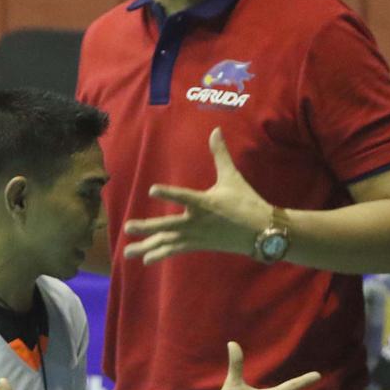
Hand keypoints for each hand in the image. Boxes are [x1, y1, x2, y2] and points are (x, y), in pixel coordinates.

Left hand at [122, 128, 269, 263]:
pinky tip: (146, 259)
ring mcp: (197, 236)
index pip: (185, 196)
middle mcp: (198, 221)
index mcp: (205, 203)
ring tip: (127, 252)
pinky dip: (161, 254)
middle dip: (148, 227)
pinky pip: (176, 250)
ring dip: (148, 247)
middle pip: (169, 226)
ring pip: (168, 242)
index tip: (152, 190)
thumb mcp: (232, 177)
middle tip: (128, 226)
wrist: (262, 231)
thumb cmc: (246, 202)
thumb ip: (220, 154)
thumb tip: (216, 130)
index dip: (169, 193)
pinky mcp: (198, 244)